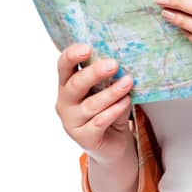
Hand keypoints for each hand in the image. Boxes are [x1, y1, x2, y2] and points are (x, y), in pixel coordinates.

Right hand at [55, 43, 135, 162]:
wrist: (114, 143)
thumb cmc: (109, 110)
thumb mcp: (109, 91)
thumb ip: (110, 79)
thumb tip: (124, 64)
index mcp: (68, 85)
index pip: (63, 66)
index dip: (72, 55)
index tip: (87, 48)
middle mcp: (65, 102)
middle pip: (76, 84)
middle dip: (95, 73)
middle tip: (114, 64)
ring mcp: (71, 121)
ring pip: (91, 104)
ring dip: (111, 92)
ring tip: (128, 83)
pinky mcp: (83, 138)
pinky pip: (99, 122)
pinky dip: (114, 110)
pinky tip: (125, 102)